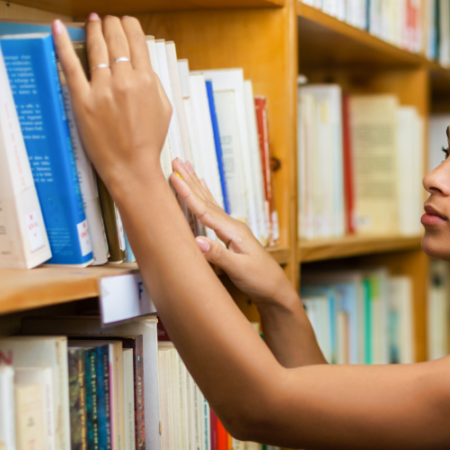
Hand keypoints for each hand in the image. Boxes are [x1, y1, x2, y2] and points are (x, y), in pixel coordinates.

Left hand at [53, 14, 170, 198]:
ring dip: (94, 28)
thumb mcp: (164, 109)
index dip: (129, 26)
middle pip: (117, 39)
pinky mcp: (82, 99)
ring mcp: (102, 89)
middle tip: (107, 20)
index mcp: (147, 81)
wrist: (131, 167)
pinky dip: (62, 44)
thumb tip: (142, 65)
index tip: (125, 22)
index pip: (137, 41)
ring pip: (97, 47)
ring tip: (92, 21)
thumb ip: (154, 83)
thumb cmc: (147, 142)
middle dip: (111, 24)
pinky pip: (71, 66)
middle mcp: (125, 80)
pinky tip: (57, 28)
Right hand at [170, 157, 294, 308]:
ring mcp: (232, 229)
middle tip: (176, 160)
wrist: (275, 289)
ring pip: (209, 202)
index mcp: (233, 231)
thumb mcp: (240, 270)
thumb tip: (197, 242)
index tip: (174, 177)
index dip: (188, 194)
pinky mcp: (230, 235)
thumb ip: (219, 256)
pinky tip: (203, 188)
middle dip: (190, 180)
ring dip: (196, 185)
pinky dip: (204, 198)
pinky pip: (212, 211)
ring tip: (186, 167)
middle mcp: (233, 226)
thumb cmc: (260, 280)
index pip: (205, 210)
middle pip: (206, 200)